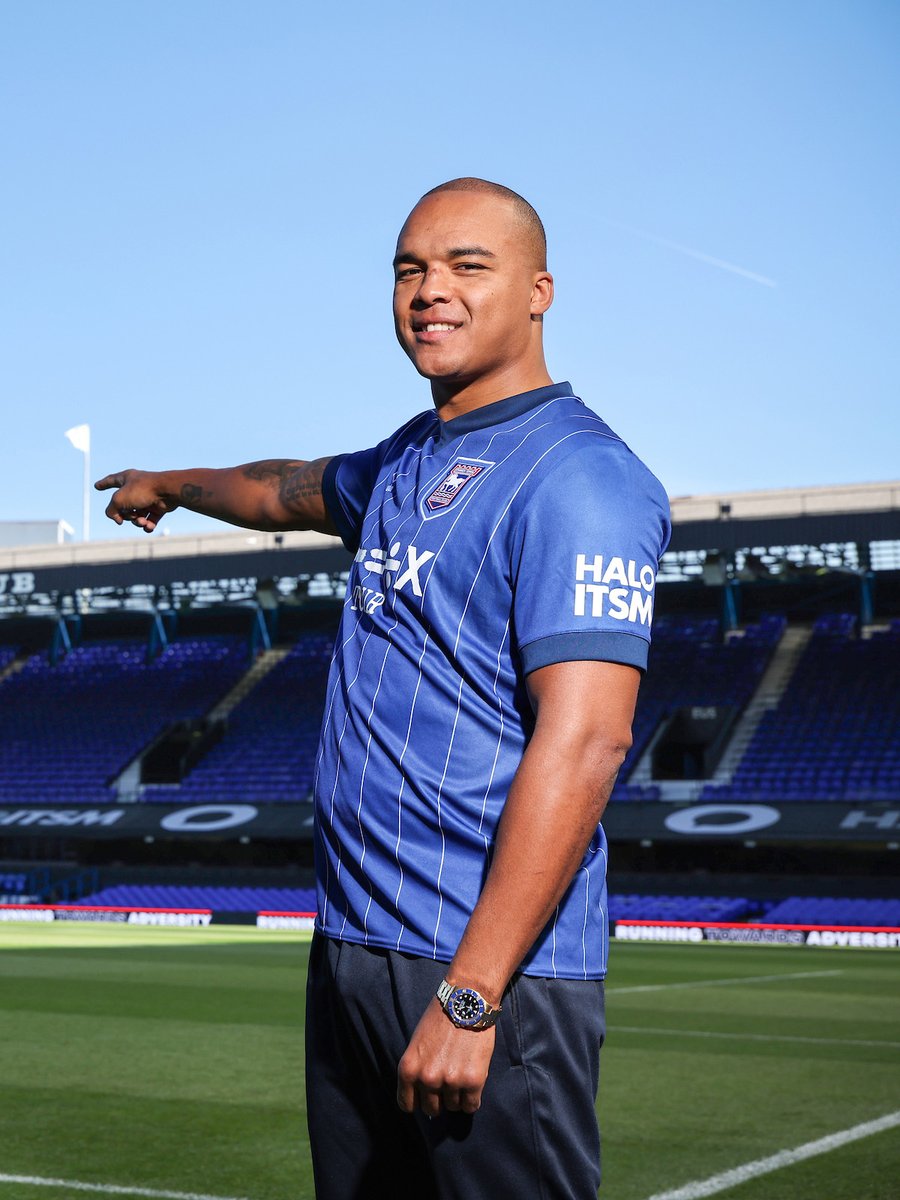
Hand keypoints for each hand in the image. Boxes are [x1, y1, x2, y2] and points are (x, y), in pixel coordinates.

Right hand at [95, 469, 172, 532]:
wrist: (168, 491)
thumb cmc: (143, 490)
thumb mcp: (118, 499)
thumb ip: (111, 511)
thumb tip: (118, 520)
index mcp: (126, 478)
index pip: (111, 481)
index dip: (103, 484)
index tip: (97, 486)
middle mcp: (137, 488)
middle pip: (123, 506)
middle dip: (125, 515)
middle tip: (129, 514)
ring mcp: (148, 498)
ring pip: (136, 515)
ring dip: (137, 522)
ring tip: (142, 521)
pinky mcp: (159, 507)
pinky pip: (149, 520)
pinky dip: (148, 525)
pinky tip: (149, 526)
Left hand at [397, 998, 495, 1117]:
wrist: (466, 1000)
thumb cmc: (440, 1018)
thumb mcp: (416, 1044)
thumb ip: (417, 1070)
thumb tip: (422, 1096)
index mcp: (408, 1069)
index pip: (407, 1105)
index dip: (418, 1101)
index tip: (425, 1096)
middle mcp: (427, 1078)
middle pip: (431, 1109)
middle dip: (439, 1099)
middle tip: (448, 1081)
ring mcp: (450, 1081)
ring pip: (453, 1107)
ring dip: (457, 1095)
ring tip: (462, 1072)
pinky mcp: (473, 1080)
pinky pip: (471, 1106)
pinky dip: (472, 1098)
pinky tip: (472, 1082)